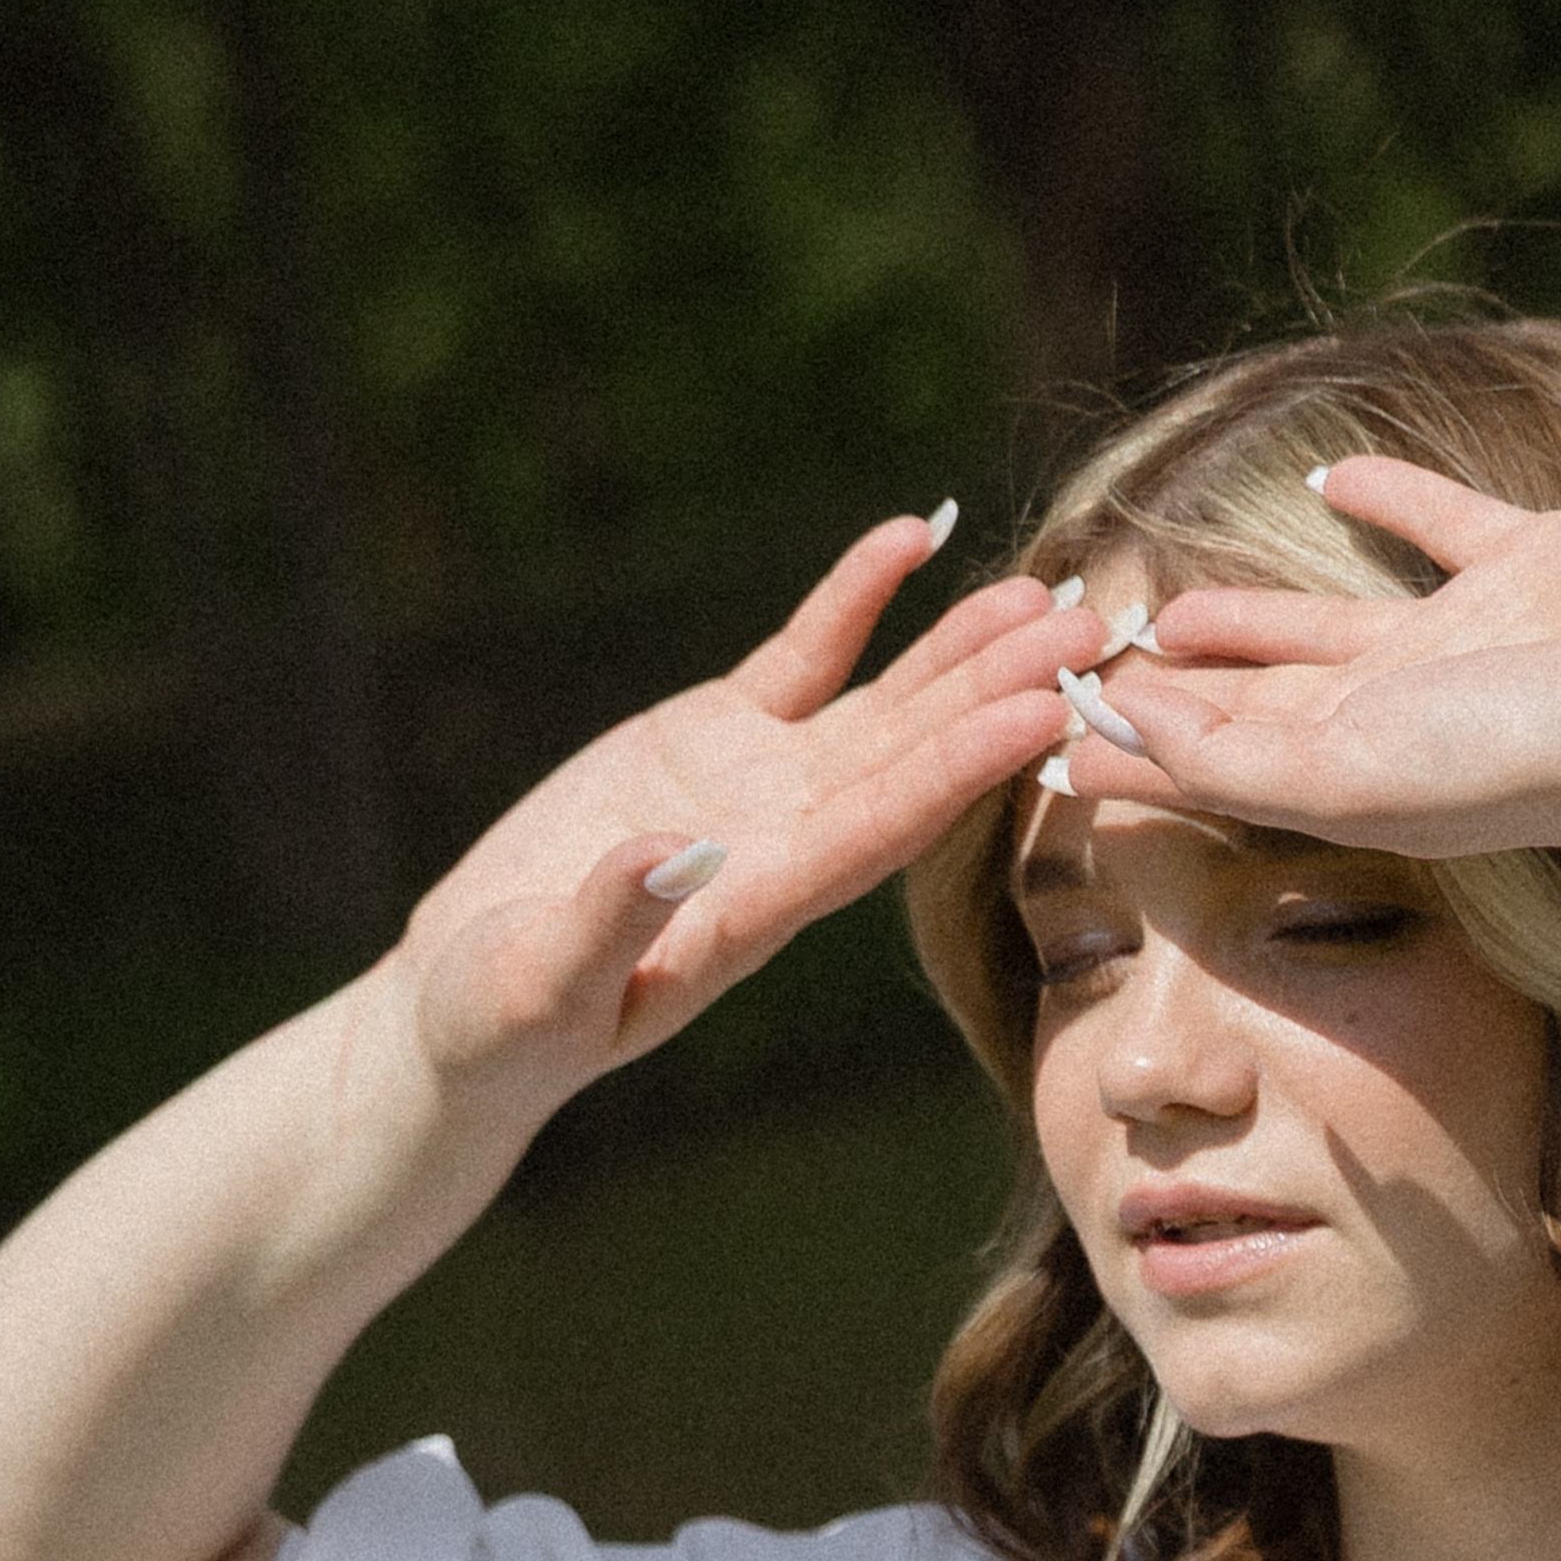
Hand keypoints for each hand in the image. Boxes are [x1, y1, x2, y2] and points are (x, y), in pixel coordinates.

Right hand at [398, 517, 1102, 1103]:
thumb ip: (609, 922)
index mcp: (756, 910)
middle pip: (915, 759)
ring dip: (963, 649)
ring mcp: (760, 786)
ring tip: (1043, 589)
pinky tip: (912, 537)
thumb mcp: (536, 986)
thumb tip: (675, 851)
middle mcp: (786, 844)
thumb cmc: (495, 1023)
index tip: (1039, 714)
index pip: (879, 832)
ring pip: (885, 705)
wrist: (465, 1010)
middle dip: (1002, 692)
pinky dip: (856, 599)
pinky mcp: (715, 737)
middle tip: (1095, 626)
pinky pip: (805, 658)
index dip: (959, 770)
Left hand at [1051, 457, 1560, 861]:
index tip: (1049, 741)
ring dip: (1242, 616)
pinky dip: (1378, 497)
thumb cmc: (1518, 759)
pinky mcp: (1520, 560)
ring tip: (1163, 606)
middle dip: (1170, 693)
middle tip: (1081, 670)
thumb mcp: (1348, 773)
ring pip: (1321, 623)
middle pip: (1252, 702)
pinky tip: (1322, 478)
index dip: (1133, 754)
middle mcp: (1395, 714)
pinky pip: (1430, 522)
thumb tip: (1119, 724)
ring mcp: (1459, 638)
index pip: (1213, 765)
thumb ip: (1229, 755)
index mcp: (1350, 774)